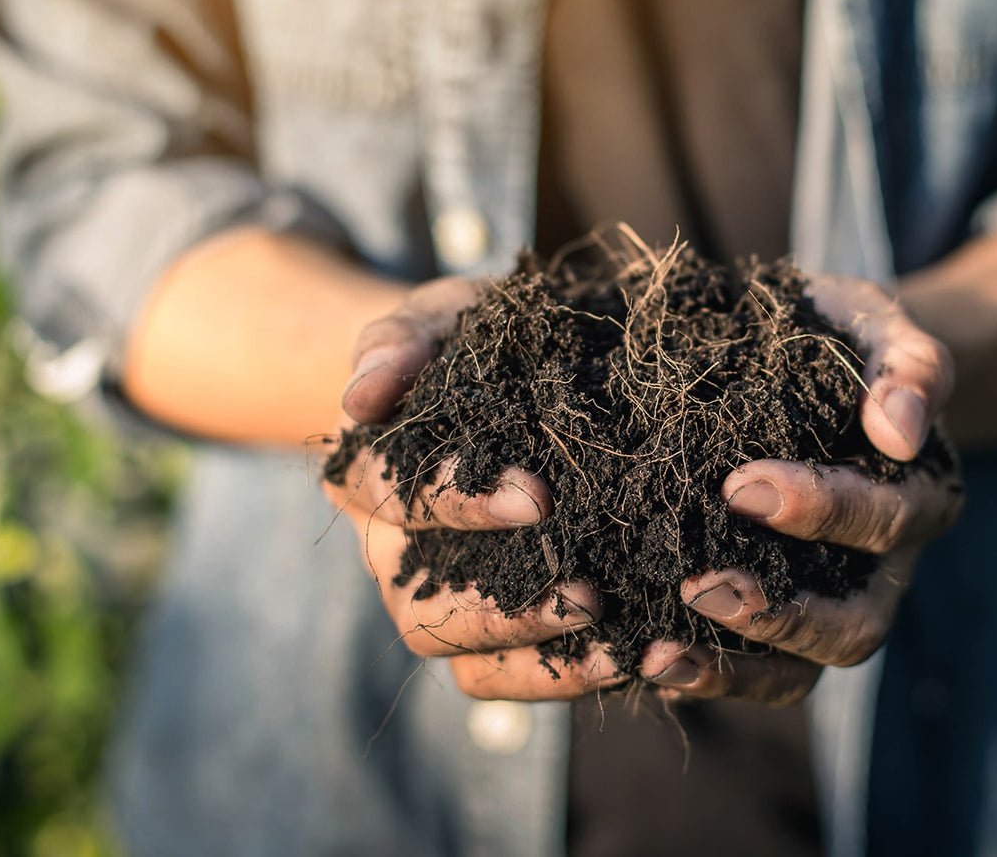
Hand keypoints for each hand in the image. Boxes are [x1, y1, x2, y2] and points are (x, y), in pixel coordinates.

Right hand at [323, 276, 623, 699]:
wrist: (502, 374)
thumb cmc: (467, 342)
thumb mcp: (440, 319)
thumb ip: (402, 342)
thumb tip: (361, 398)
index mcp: (367, 476)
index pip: (395, 498)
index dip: (460, 502)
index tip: (539, 496)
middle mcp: (391, 554)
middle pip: (421, 606)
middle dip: (502, 605)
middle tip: (586, 589)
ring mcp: (438, 600)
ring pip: (463, 658)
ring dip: (538, 653)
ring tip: (614, 640)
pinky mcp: (490, 633)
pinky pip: (508, 677)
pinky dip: (565, 677)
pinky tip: (635, 655)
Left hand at [644, 274, 963, 703]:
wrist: (803, 350)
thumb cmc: (838, 334)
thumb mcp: (873, 323)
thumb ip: (906, 365)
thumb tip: (901, 432)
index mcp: (918, 496)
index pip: (884, 521)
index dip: (820, 512)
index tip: (740, 485)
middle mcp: (882, 567)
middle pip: (855, 624)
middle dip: (779, 613)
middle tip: (699, 584)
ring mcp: (830, 603)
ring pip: (804, 671)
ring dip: (734, 668)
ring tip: (660, 653)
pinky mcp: (775, 621)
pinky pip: (754, 676)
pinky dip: (705, 677)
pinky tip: (644, 662)